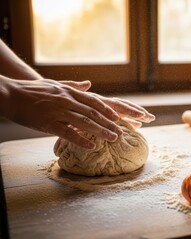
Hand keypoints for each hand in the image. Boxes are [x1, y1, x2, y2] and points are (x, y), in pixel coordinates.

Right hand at [1, 77, 154, 148]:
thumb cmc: (34, 90)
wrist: (11, 94)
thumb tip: (89, 84)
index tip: (119, 117)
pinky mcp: (49, 123)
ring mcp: (58, 112)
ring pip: (85, 123)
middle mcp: (67, 101)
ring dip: (101, 131)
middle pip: (93, 113)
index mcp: (70, 92)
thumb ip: (74, 85)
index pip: (94, 101)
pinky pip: (68, 133)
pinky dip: (81, 139)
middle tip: (122, 132)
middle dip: (110, 123)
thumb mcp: (56, 84)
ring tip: (114, 138)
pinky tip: (92, 146)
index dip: (108, 110)